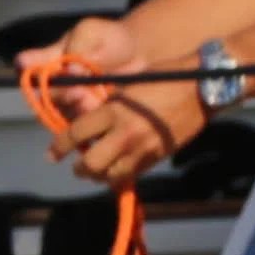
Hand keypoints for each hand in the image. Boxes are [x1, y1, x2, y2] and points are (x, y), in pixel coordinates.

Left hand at [35, 13, 198, 188]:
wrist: (203, 87)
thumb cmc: (163, 78)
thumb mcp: (127, 86)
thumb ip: (106, 106)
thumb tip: (86, 118)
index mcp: (114, 111)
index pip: (76, 134)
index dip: (59, 147)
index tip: (52, 154)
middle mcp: (125, 133)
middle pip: (90, 164)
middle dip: (79, 167)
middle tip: (77, 165)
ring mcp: (143, 148)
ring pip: (110, 176)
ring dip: (100, 175)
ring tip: (98, 169)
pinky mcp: (158, 157)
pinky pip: (132, 175)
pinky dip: (121, 175)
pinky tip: (119, 169)